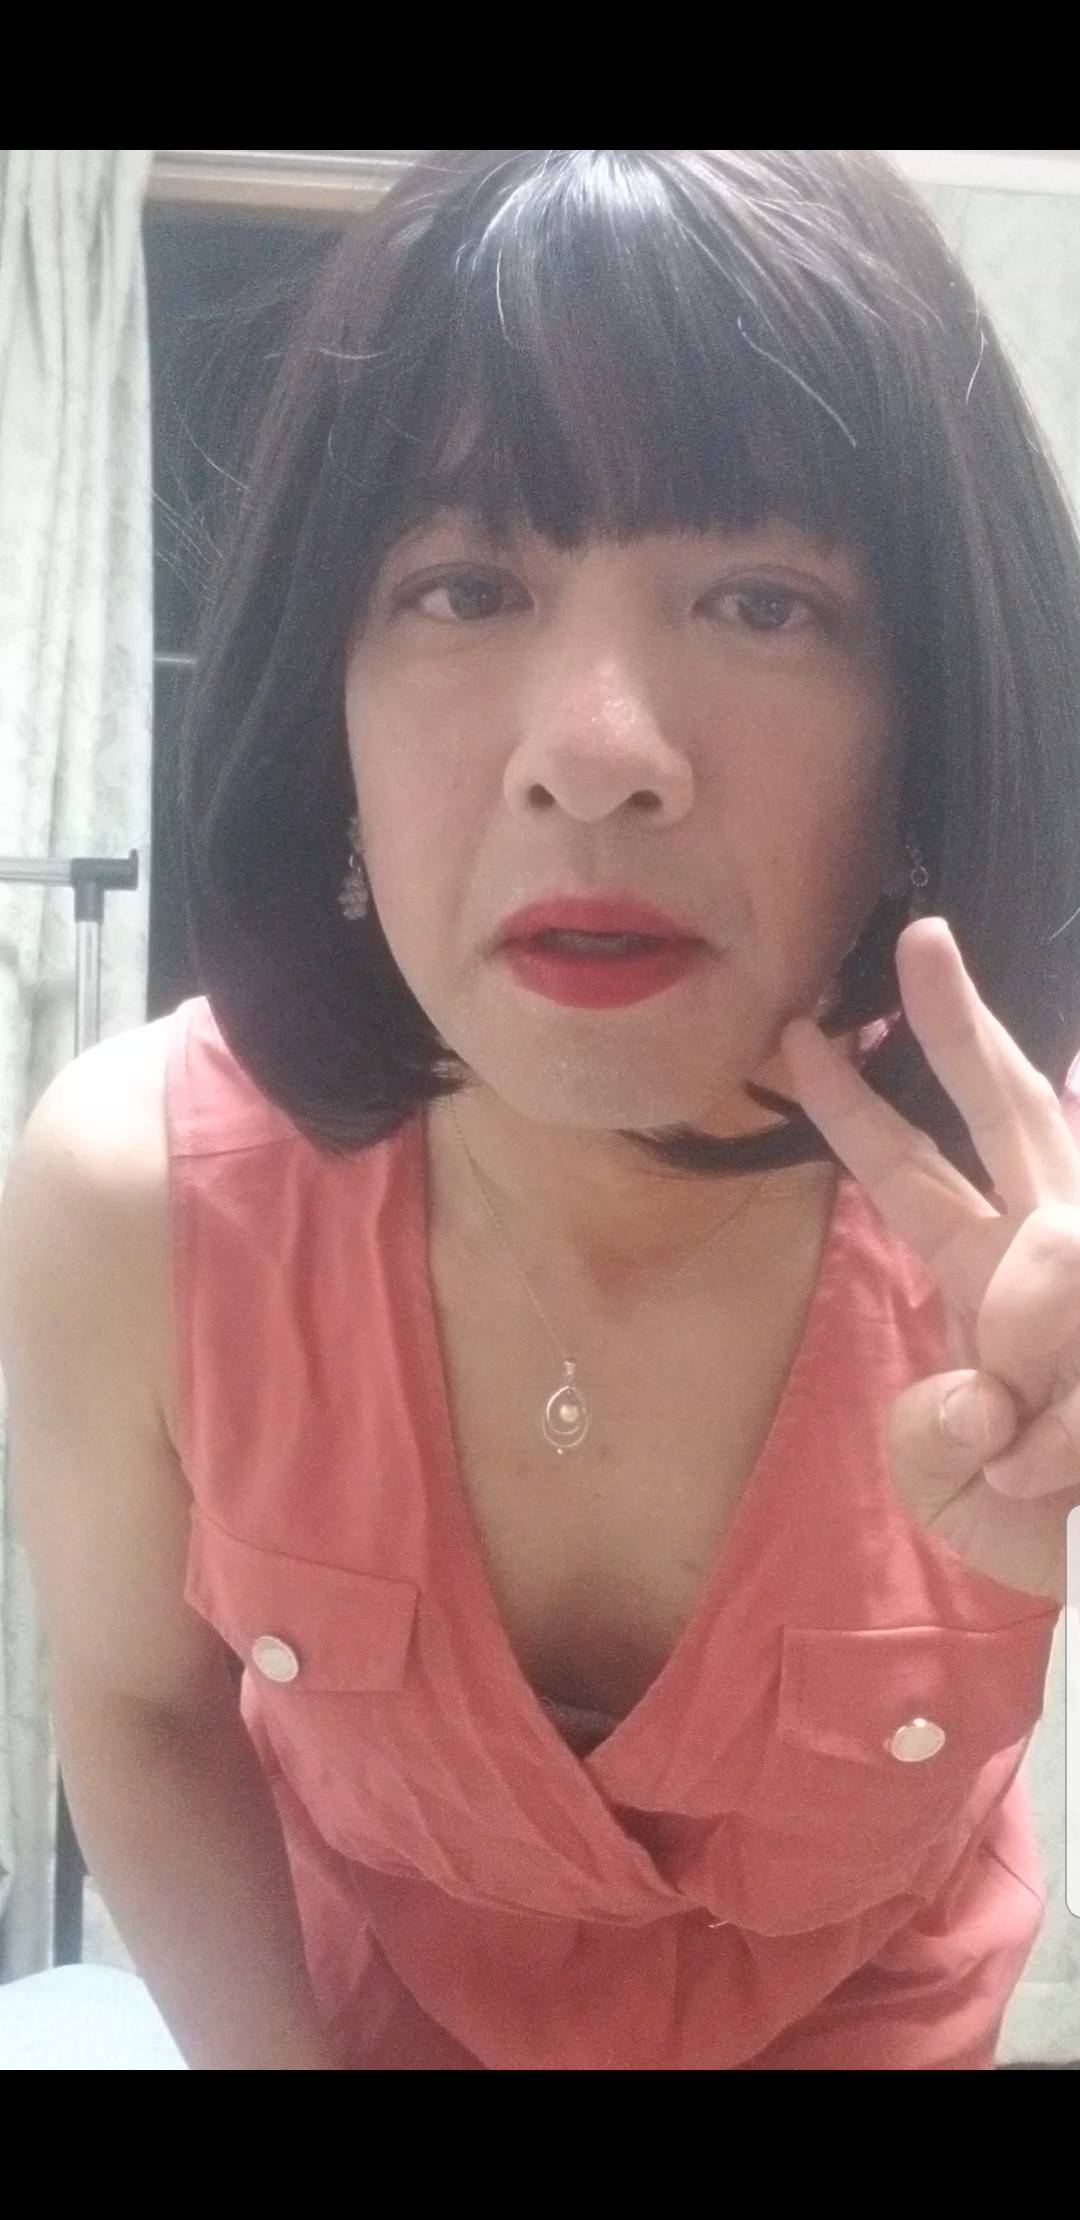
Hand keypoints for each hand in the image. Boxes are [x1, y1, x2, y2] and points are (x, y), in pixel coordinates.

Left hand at [781, 917, 1079, 1603]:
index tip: (800, 1033)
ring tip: (1031, 1453)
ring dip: (1035, 1356)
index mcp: (983, 1274)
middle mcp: (1054, 1248)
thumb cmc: (1038, 1532)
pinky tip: (1058, 1473)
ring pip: (1058, 1247)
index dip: (856, 1105)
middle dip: (961, 1026)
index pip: (910, 1169)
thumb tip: (988, 1389)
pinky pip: (1079, 1302)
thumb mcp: (947, 1486)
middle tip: (921, 938)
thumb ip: (933, 1433)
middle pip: (1009, 1111)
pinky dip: (1065, 1432)